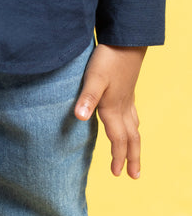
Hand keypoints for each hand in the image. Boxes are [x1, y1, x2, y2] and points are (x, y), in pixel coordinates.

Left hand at [75, 43, 146, 178]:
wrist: (126, 39)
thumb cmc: (109, 58)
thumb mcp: (94, 78)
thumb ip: (86, 98)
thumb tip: (79, 117)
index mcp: (114, 109)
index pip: (118, 139)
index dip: (118, 157)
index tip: (117, 173)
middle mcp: (124, 107)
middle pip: (132, 138)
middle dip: (133, 158)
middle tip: (135, 176)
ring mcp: (128, 99)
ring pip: (134, 127)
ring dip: (135, 144)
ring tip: (134, 155)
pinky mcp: (128, 91)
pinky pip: (133, 116)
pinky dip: (133, 127)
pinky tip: (130, 125)